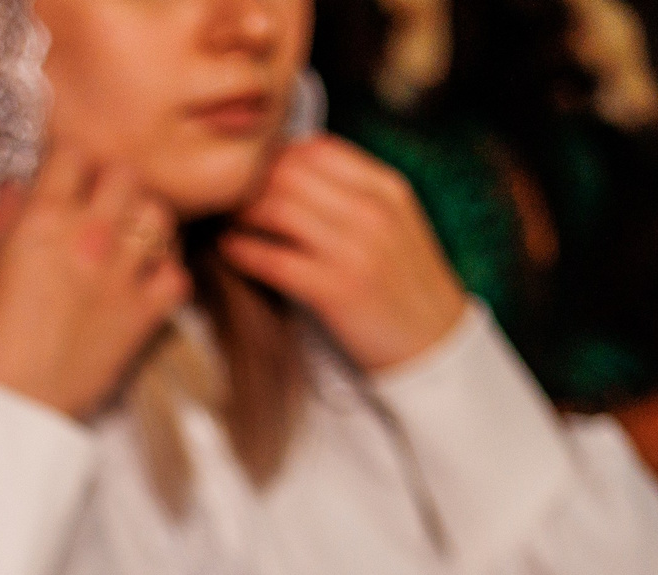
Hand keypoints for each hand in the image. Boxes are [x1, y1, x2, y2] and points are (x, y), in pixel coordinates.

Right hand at [0, 145, 191, 420]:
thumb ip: (1, 219)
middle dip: (110, 184)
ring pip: (159, 216)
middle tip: (98, 204)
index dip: (65, 163)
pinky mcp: (144, 315)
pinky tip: (145, 280)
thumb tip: (15, 187)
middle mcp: (89, 237)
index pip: (70, 154)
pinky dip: (167, 274)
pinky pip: (178, 276)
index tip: (61, 178)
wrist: (9, 406)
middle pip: (124, 175)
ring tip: (128, 237)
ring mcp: (122, 276)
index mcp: (42, 220)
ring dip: (144, 221)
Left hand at [219, 136, 468, 372]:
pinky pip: (273, 259)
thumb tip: (294, 169)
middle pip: (288, 172)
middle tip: (222, 195)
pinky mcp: (336, 291)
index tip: (251, 173)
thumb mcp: (394, 223)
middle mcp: (371, 211)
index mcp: (386, 189)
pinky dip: (241, 250)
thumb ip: (353, 193)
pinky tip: (228, 250)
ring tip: (221, 220)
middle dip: (248, 181)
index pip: (316, 148)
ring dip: (238, 212)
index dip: (274, 156)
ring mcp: (355, 250)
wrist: (436, 343)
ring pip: (275, 208)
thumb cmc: (404, 284)